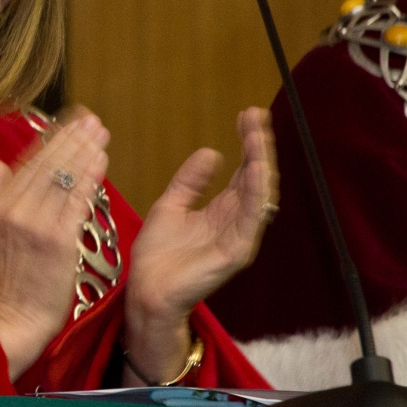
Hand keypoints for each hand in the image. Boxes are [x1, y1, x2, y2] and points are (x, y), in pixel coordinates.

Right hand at [0, 110, 110, 378]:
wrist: (15, 316)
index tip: (72, 121)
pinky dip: (88, 178)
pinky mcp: (56, 239)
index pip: (28, 162)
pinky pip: (75, 200)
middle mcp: (13, 208)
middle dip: (72, 139)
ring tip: (101, 134)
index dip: (52, 139)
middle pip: (47, 164)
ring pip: (63, 178)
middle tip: (94, 121)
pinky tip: (101, 162)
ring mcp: (35, 223)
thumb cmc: (10, 277)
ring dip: (84, 152)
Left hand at [124, 107, 275, 382]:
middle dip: (258, 146)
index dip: (248, 143)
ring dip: (261, 164)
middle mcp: (237, 221)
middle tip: (256, 116)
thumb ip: (191, 182)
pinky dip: (256, 194)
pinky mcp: (236, 252)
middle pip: (256, 177)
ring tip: (258, 136)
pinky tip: (256, 171)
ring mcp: (240, 237)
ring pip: (259, 195)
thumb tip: (212, 151)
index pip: (244, 171)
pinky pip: (252, 219)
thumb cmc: (158, 256)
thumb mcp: (171, 206)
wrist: (146, 291)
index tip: (248, 114)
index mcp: (223, 210)